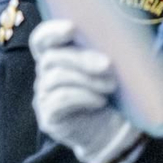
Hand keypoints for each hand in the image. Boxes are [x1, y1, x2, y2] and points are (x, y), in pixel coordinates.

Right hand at [29, 20, 138, 162]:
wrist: (114, 133)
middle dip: (80, 58)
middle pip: (51, 57)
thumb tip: (120, 36)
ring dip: (87, 79)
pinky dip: (83, 97)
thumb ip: (109, 52)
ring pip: (56, 78)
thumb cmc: (113, 96)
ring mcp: (45, 95)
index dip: (52, 31)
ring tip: (111, 86)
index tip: (72, 28)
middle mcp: (46, 74)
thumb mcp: (113, 70)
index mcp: (58, 56)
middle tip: (107, 65)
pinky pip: (60, 99)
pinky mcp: (48, 116)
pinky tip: (100, 100)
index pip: (42, 39)